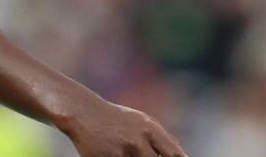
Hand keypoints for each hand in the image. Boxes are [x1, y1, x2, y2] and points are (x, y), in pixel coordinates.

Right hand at [64, 101, 186, 156]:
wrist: (84, 113)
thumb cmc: (117, 119)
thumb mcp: (142, 122)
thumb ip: (161, 139)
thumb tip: (181, 155)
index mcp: (150, 129)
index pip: (174, 154)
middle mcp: (138, 142)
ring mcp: (122, 153)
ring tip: (129, 152)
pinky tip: (116, 153)